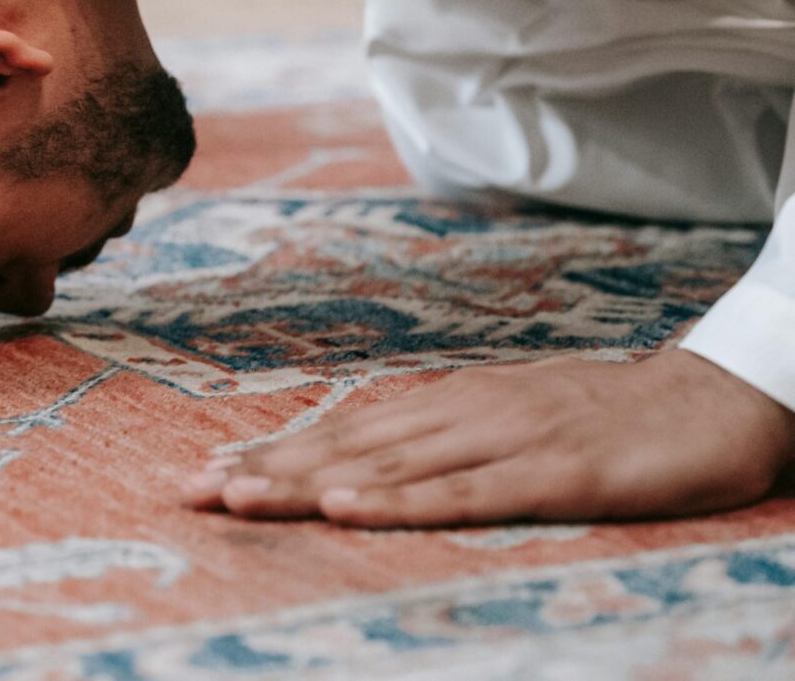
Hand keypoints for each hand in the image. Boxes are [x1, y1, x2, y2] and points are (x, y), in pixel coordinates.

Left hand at [181, 350, 794, 527]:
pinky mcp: (555, 472)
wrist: (714, 395)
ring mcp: (506, 439)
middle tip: (192, 490)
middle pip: (348, 445)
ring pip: (387, 465)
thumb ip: (446, 438)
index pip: (346, 429)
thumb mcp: (512, 420)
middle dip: (266, 470)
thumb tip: (372, 460)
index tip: (210, 471)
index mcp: (451, 402)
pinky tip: (346, 511)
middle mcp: (463, 412)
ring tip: (237, 498)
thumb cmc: (604, 415)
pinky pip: (466, 493)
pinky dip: (399, 503)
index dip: (276, 453)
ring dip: (306, 483)